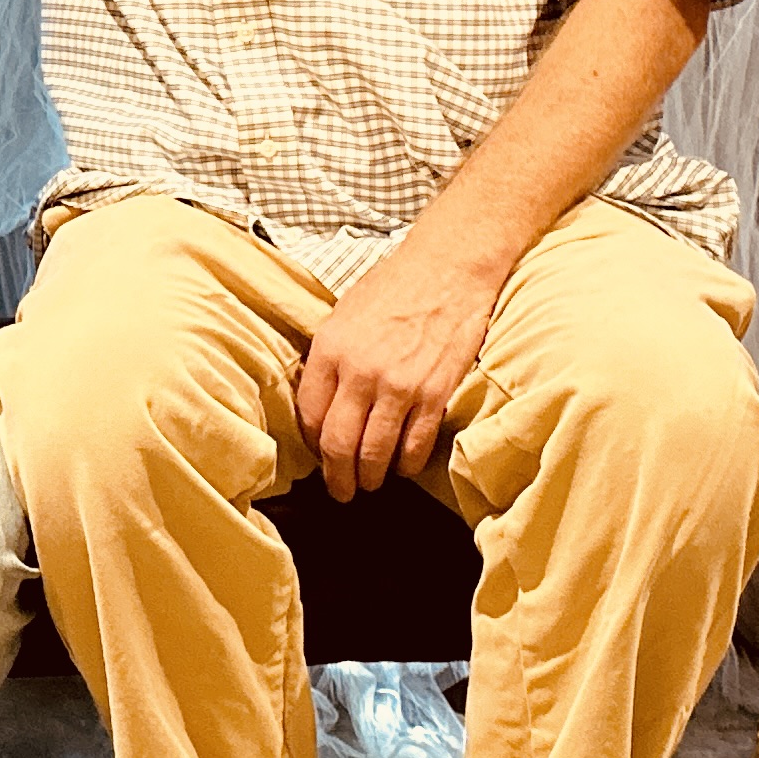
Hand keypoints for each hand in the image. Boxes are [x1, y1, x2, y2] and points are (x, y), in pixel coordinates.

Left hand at [294, 233, 503, 496]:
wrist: (449, 266)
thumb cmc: (395, 285)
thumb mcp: (344, 314)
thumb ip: (330, 359)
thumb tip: (320, 400)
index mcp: (330, 349)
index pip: (309, 416)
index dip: (312, 445)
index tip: (319, 455)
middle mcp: (359, 372)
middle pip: (338, 445)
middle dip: (337, 477)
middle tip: (341, 490)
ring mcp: (398, 386)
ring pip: (375, 453)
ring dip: (370, 478)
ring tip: (370, 484)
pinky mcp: (434, 393)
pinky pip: (415, 445)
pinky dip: (408, 464)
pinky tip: (404, 467)